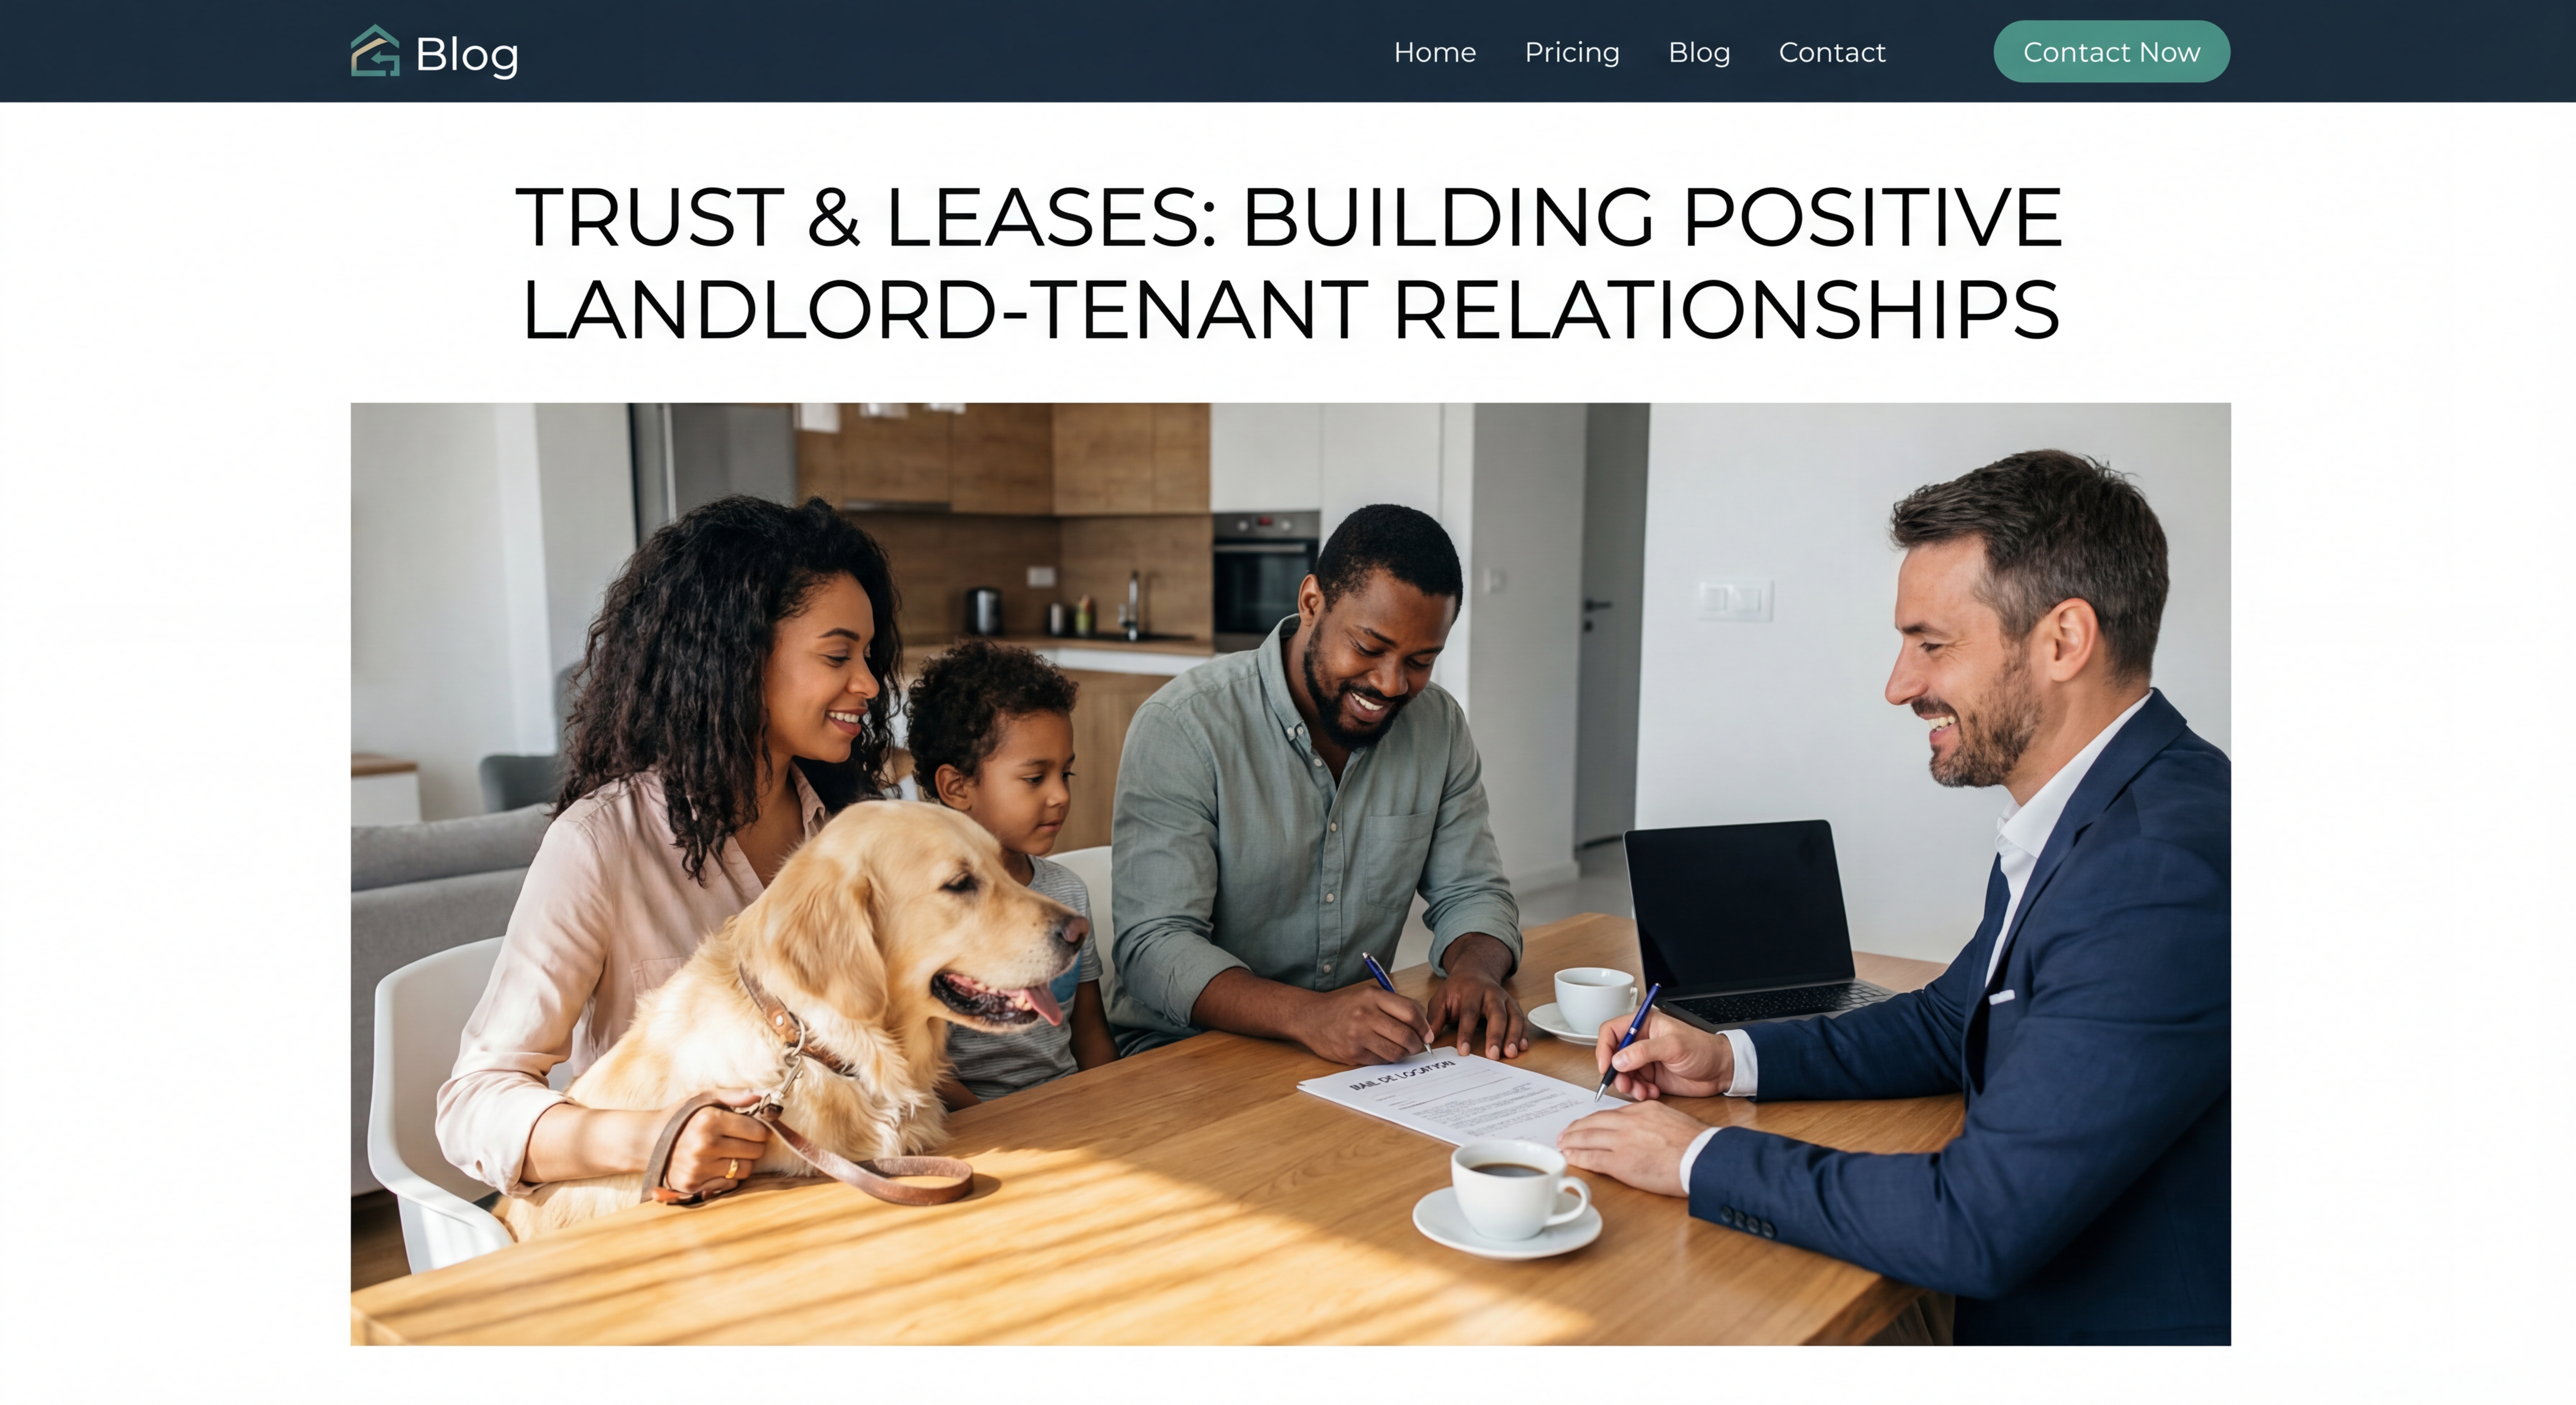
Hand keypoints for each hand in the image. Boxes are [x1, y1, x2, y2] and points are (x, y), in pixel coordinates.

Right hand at [660, 1090, 770, 1196]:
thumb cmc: (682, 1116)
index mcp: (708, 1121)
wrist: (649, 1140)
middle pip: (755, 1151)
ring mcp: (698, 1168)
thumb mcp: (704, 1098)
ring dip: (742, 1161)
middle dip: (753, 1145)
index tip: (753, 1128)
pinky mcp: (693, 1185)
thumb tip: (762, 1096)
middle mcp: (703, 1146)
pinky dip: (728, 1175)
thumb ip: (735, 1096)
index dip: (760, 1129)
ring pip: (745, 1169)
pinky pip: (729, 1183)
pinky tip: (715, 1164)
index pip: (758, 1131)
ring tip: (728, 1152)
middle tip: (741, 1140)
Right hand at [1293, 983, 1434, 1064]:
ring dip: (1403, 1053)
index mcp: (1372, 996)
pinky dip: (1386, 1058)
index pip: (1410, 1011)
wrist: (1310, 1017)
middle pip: (1406, 1035)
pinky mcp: (1352, 1053)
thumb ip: (1394, 1005)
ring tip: (1401, 1049)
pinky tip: (1382, 1051)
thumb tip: (1423, 1025)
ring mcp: (1358, 1035)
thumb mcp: (1367, 995)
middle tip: (1417, 1045)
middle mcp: (1365, 1015)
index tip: (1428, 1033)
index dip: (1424, 1026)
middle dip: (1417, 1044)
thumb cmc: (1343, 1007)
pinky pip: (1380, 1061)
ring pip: (1396, 1052)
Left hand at [1429, 971, 1528, 1059]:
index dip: (1466, 1033)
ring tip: (1511, 1053)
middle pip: (1497, 1014)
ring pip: (1513, 1016)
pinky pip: (1521, 1019)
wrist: (1475, 971)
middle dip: (1495, 1035)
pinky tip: (1523, 1047)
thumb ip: (1435, 1018)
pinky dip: (1523, 1033)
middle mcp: (1492, 994)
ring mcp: (1505, 999)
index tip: (1464, 1051)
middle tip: (1493, 1055)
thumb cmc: (1457, 989)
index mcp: (1471, 991)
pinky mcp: (1514, 1005)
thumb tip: (1428, 1039)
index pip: (1469, 1014)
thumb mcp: (1441, 999)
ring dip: (1514, 1036)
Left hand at [1557, 1100, 1709, 1197]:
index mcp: (1642, 1110)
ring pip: (1587, 1138)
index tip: (1586, 1125)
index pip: (1610, 1114)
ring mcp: (1622, 1142)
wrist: (1702, 1158)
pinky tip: (1570, 1158)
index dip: (1593, 1121)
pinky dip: (1578, 1157)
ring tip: (1562, 1145)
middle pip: (1593, 1123)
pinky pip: (1592, 1157)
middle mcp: (1629, 1122)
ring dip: (1571, 1142)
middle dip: (1576, 1129)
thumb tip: (1645, 1132)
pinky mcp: (1620, 1162)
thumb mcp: (1672, 1120)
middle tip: (1565, 1134)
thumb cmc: (1696, 1145)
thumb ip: (1653, 1122)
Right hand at [1594, 1010, 1732, 1099]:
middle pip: (1613, 1055)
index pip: (1611, 1031)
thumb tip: (1618, 1059)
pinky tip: (1653, 1093)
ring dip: (1628, 1085)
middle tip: (1624, 1084)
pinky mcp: (1650, 1077)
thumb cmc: (1703, 1049)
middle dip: (1616, 1072)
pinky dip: (1639, 1092)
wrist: (1720, 1070)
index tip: (1607, 1066)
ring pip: (1622, 1074)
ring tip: (1641, 1091)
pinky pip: (1634, 1086)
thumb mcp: (1674, 1046)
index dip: (1604, 1048)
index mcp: (1643, 1024)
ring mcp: (1644, 1060)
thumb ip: (1644, 1051)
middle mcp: (1640, 1041)